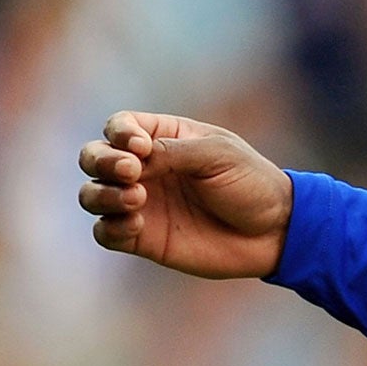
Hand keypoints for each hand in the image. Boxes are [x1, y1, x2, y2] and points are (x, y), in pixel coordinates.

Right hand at [78, 112, 293, 279]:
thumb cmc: (251, 183)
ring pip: (92, 195)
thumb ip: (171, 151)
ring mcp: (141, 204)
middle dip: (101, 161)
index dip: (120, 134)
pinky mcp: (144, 238)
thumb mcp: (217, 155)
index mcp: (163, 137)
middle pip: (94, 157)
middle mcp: (146, 169)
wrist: (274, 231)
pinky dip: (111, 227)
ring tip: (135, 199)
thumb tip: (130, 158)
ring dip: (102, 194)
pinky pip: (106, 233)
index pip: (119, 126)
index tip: (141, 147)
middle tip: (132, 172)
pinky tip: (137, 225)